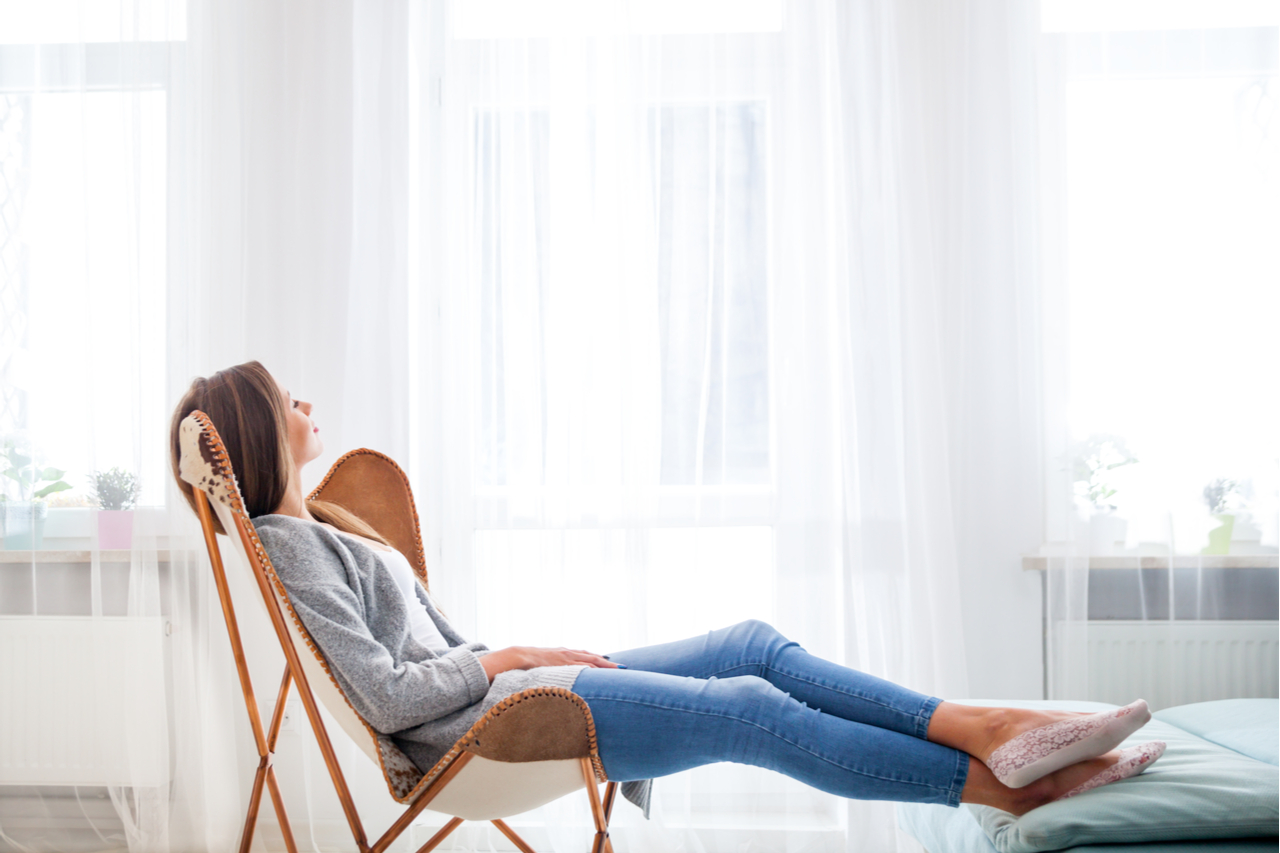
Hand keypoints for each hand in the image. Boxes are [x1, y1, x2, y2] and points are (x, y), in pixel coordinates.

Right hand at [480, 646, 618, 682]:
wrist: (516, 656)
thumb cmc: (527, 664)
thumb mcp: (542, 666)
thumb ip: (551, 671)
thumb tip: (554, 684)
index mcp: (562, 654)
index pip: (584, 656)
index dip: (598, 660)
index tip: (611, 664)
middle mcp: (566, 653)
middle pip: (591, 657)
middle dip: (607, 663)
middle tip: (623, 667)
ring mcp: (564, 658)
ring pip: (588, 660)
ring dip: (604, 665)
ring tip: (618, 669)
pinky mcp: (560, 663)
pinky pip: (578, 665)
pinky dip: (590, 667)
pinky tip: (600, 671)